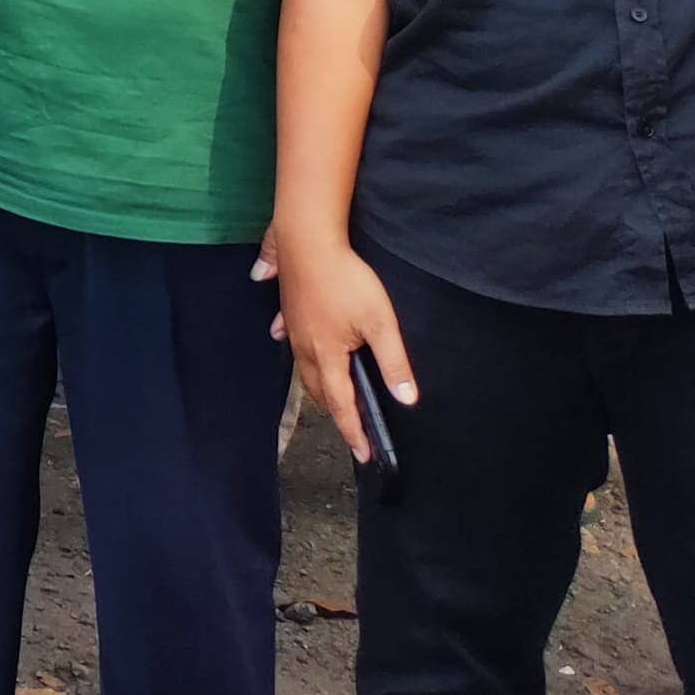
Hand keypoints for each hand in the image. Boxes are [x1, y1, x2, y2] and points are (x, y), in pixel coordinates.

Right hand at [271, 231, 418, 461]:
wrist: (307, 241)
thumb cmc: (346, 279)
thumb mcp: (380, 322)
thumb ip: (394, 362)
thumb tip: (407, 398)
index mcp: (327, 355)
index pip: (342, 404)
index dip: (354, 431)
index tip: (364, 454)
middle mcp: (304, 347)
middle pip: (319, 391)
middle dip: (335, 412)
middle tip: (353, 429)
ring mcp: (292, 327)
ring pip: (304, 369)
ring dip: (319, 388)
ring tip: (332, 398)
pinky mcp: (287, 309)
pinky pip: (290, 341)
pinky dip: (297, 353)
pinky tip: (289, 342)